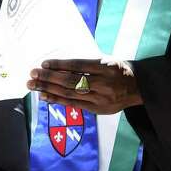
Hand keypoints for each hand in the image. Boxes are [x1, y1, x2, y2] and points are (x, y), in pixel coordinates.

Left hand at [27, 58, 142, 114]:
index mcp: (106, 67)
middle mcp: (104, 83)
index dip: (60, 65)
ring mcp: (100, 99)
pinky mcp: (98, 109)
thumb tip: (58, 67)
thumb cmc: (118, 70)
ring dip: (49, 89)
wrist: (138, 87)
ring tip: (33, 85)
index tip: (44, 64)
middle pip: (71, 81)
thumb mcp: (107, 60)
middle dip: (49, 78)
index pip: (78, 65)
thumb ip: (86, 64)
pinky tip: (45, 96)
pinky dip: (58, 100)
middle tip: (32, 74)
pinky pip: (74, 104)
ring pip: (70, 94)